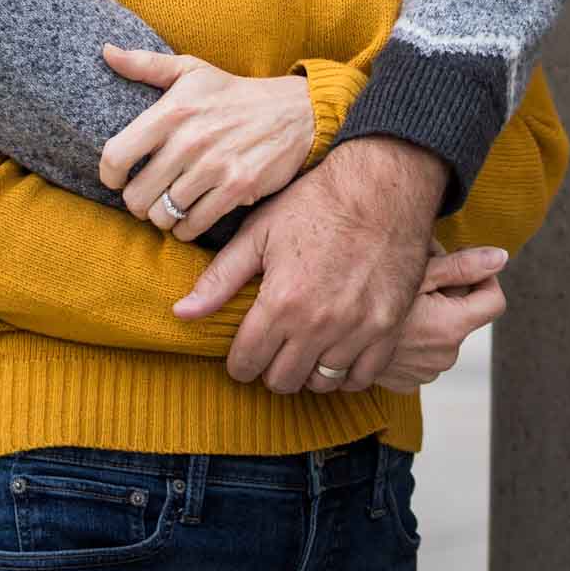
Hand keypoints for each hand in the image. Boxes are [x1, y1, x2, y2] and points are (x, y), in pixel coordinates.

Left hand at [98, 45, 315, 240]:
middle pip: (137, 196)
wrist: (292, 111)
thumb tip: (106, 51)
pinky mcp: (237, 187)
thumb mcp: (190, 70)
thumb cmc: (232, 92)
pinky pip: (194, 225)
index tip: (116, 178)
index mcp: (172, 111)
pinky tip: (188, 216)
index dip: (108, 175)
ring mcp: (214, 166)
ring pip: (163, 215)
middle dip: (136, 202)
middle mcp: (190, 140)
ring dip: (162, 216)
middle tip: (146, 196)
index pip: (117, 155)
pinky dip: (186, 228)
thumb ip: (145, 64)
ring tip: (167, 206)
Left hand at [171, 135, 447, 393]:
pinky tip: (335, 347)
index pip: (246, 364)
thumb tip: (181, 313)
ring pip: (320, 383)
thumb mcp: (259, 232)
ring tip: (302, 345)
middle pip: (281, 381)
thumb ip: (220, 278)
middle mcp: (319, 326)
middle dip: (269, 367)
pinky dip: (345, 371)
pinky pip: (360, 378)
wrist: (382, 187)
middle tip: (271, 345)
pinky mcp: (388, 331)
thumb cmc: (316, 203)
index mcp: (281, 303)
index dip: (238, 360)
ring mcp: (357, 332)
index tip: (243, 348)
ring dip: (306, 370)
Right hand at [313, 244, 507, 394]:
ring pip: (442, 330)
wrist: (326, 337)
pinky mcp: (407, 381)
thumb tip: (502, 257)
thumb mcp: (415, 272)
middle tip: (415, 269)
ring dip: (430, 312)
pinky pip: (422, 351)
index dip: (483, 277)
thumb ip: (462, 266)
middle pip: (464, 313)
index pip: (494, 300)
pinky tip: (388, 319)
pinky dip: (413, 334)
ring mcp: (426, 371)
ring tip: (397, 294)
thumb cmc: (369, 293)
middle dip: (448, 289)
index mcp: (452, 327)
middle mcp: (445, 355)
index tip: (460, 263)